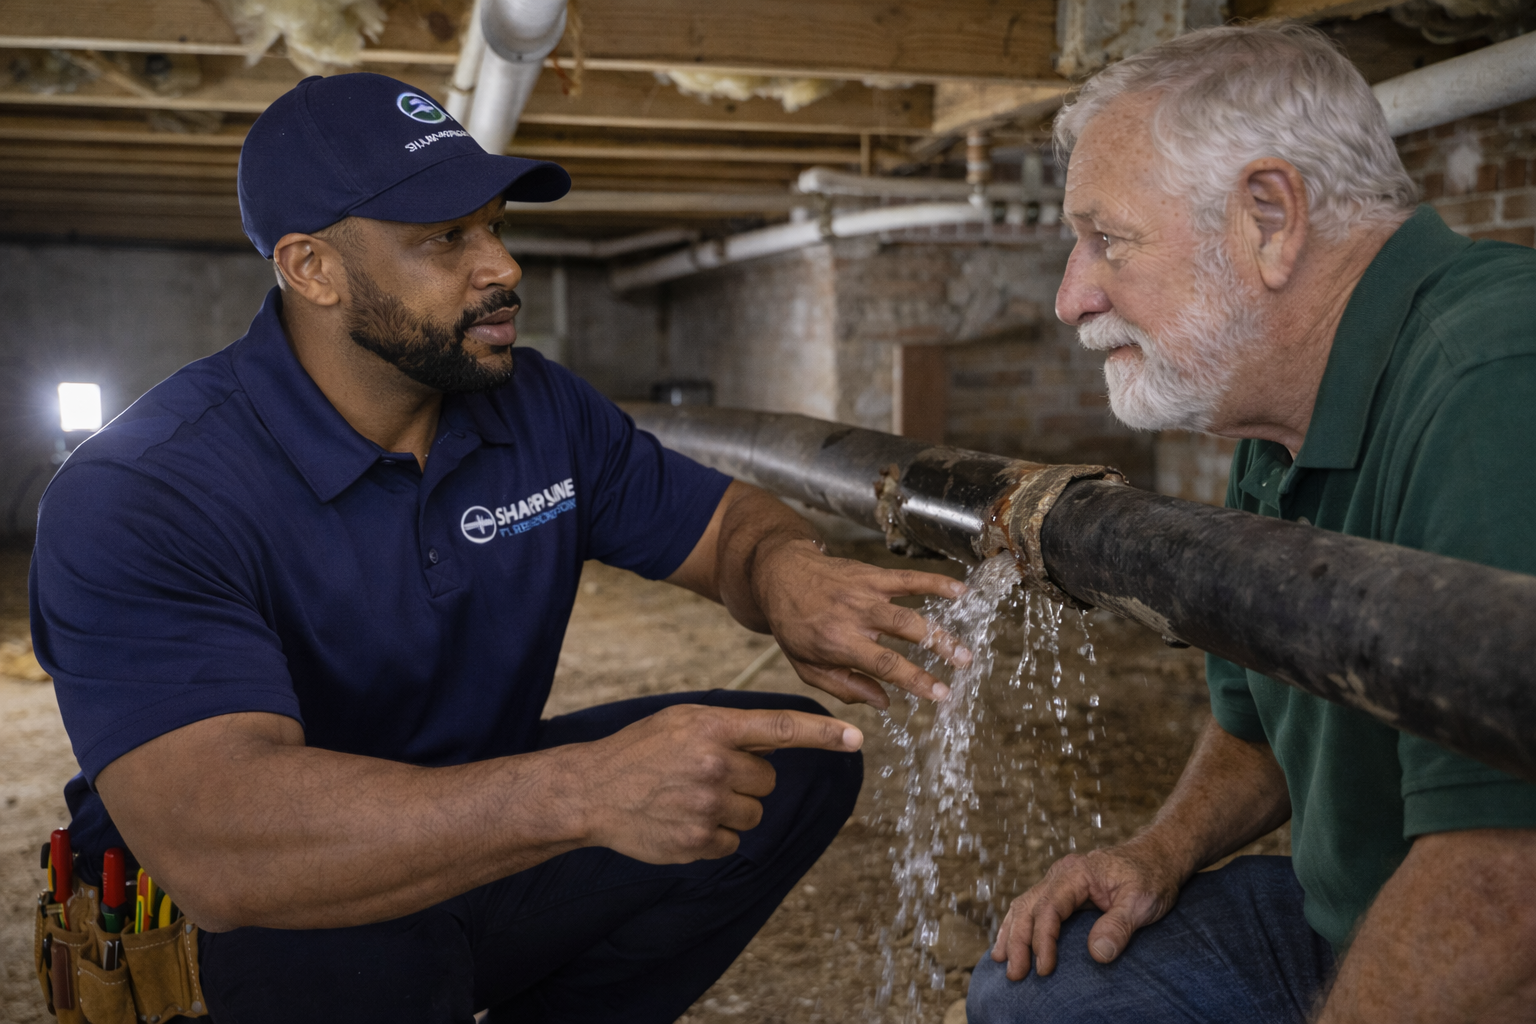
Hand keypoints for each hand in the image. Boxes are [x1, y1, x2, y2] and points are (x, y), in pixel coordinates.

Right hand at [570, 703, 861, 863]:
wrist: (591, 791)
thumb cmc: (640, 751)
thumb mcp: (683, 721)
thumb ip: (730, 728)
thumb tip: (777, 742)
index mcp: (713, 726)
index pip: (781, 728)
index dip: (823, 733)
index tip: (857, 738)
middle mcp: (715, 763)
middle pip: (767, 780)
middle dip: (744, 780)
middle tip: (703, 775)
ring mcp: (706, 805)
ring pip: (754, 813)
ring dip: (731, 809)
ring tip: (689, 798)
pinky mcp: (698, 841)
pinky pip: (733, 842)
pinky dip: (713, 836)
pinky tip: (682, 821)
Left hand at [753, 539, 971, 707]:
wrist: (780, 574)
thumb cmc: (793, 625)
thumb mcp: (807, 666)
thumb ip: (845, 687)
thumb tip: (884, 703)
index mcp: (838, 641)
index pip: (884, 664)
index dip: (915, 679)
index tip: (940, 694)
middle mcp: (854, 615)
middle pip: (904, 632)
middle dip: (938, 650)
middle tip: (964, 666)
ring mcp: (864, 592)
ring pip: (909, 609)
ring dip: (941, 628)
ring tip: (965, 648)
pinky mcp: (871, 574)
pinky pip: (908, 577)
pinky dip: (935, 582)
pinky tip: (961, 591)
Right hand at [991, 840, 1183, 980]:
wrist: (1157, 857)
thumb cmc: (1152, 878)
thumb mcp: (1142, 901)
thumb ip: (1119, 925)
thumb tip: (1097, 954)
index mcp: (1077, 873)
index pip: (1049, 908)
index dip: (1043, 940)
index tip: (1045, 969)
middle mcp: (1062, 873)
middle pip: (1028, 906)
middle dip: (1018, 941)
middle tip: (1016, 974)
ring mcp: (1059, 880)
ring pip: (1024, 905)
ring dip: (1012, 933)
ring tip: (1001, 961)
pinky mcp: (1062, 890)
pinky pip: (1032, 906)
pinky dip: (1019, 925)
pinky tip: (1012, 942)